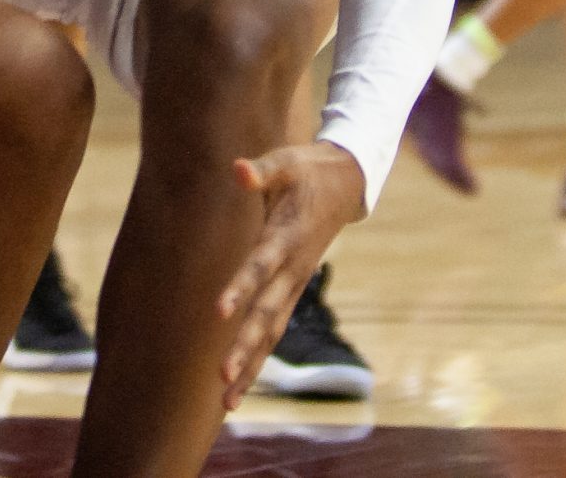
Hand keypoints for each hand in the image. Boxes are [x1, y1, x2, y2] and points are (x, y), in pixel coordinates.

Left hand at [215, 142, 367, 409]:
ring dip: (250, 366)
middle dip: (245, 346)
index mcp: (287, 237)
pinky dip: (257, 359)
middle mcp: (293, 269)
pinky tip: (237, 386)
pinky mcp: (292, 290)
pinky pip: (274, 330)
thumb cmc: (308, 171)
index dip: (240, 288)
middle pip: (266, 314)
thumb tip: (238, 169)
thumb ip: (261, 171)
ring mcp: (295, 284)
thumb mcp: (287, 162)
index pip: (260, 267)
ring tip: (226, 403)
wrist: (346, 184)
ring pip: (272, 332)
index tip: (219, 312)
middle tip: (221, 376)